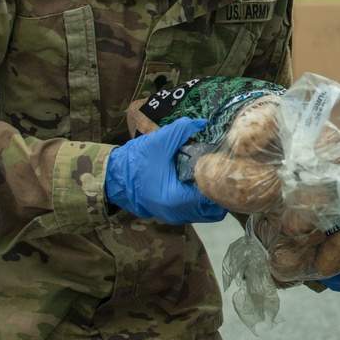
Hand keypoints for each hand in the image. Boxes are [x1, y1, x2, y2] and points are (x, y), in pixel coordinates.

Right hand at [105, 117, 227, 223]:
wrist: (113, 176)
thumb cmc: (136, 161)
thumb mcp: (159, 142)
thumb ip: (182, 131)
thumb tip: (202, 122)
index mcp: (177, 199)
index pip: (212, 195)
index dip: (221, 180)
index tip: (226, 165)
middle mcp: (178, 213)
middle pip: (213, 209)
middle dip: (220, 190)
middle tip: (224, 170)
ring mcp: (174, 217)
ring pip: (206, 213)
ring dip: (212, 197)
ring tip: (214, 175)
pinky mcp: (171, 215)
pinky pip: (195, 212)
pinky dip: (202, 201)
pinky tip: (200, 182)